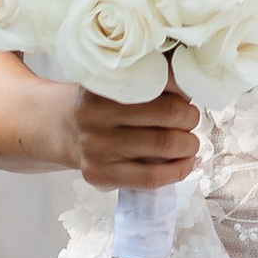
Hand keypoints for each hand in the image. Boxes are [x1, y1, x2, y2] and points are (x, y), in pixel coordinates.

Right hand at [70, 81, 201, 190]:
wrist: (64, 130)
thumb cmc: (103, 104)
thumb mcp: (117, 81)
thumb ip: (150, 80)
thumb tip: (193, 85)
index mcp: (103, 83)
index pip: (161, 80)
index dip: (184, 87)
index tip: (189, 91)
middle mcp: (96, 114)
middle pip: (169, 113)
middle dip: (190, 117)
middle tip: (190, 118)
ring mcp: (97, 147)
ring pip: (165, 145)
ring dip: (189, 144)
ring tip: (189, 142)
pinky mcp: (101, 175)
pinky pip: (152, 177)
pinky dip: (179, 170)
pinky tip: (186, 163)